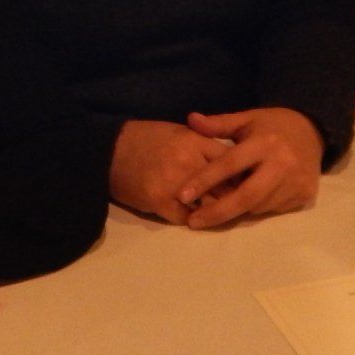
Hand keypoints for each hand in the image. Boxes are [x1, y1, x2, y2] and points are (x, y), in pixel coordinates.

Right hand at [108, 119, 230, 224]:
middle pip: (224, 187)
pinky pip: (186, 218)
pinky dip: (191, 221)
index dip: (240, 176)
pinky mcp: (159, 201)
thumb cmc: (145, 139)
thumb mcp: (178, 133)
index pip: (230, 162)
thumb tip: (229, 162)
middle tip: (239, 207)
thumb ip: (203, 145)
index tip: (247, 185)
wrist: (108, 150)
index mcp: (194, 141)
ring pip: (208, 206)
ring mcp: (174, 183)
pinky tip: (193, 220)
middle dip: (233, 198)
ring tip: (218, 217)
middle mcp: (188, 161)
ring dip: (214, 213)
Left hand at [177, 107, 324, 228]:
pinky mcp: (304, 196)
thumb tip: (190, 119)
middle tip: (194, 222)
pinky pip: (272, 210)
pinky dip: (256, 209)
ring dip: (236, 210)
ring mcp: (295, 183)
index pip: (230, 164)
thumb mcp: (247, 119)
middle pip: (246, 196)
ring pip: (258, 207)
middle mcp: (282, 164)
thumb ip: (219, 124)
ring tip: (217, 210)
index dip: (205, 180)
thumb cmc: (273, 126)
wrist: (314, 132)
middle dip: (218, 212)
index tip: (183, 195)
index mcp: (264, 142)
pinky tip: (248, 202)